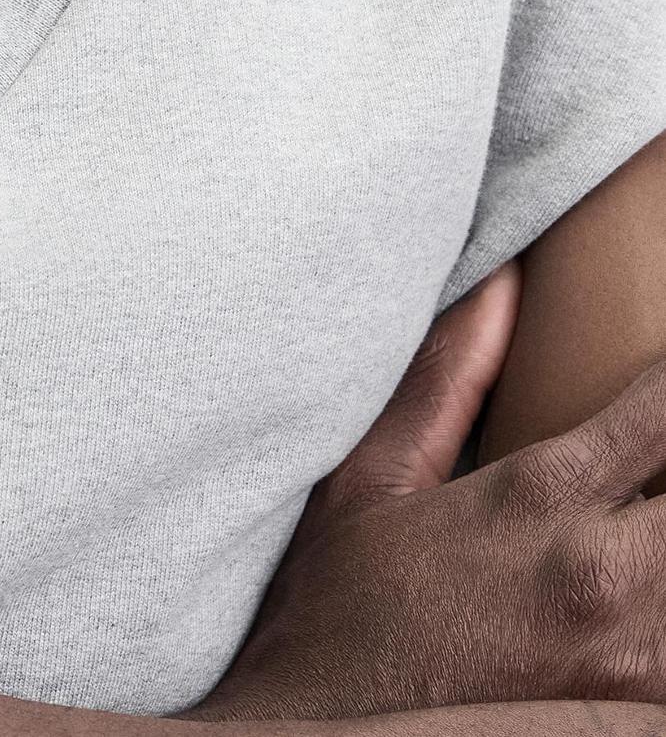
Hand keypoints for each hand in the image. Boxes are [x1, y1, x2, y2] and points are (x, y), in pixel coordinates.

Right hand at [186, 261, 665, 719]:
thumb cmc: (337, 618)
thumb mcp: (371, 481)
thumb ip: (446, 377)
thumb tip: (501, 278)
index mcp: (542, 501)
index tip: (662, 374)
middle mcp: (606, 582)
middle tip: (649, 463)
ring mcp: (633, 668)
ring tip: (637, 523)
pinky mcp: (632, 726)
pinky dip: (665, 618)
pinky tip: (640, 597)